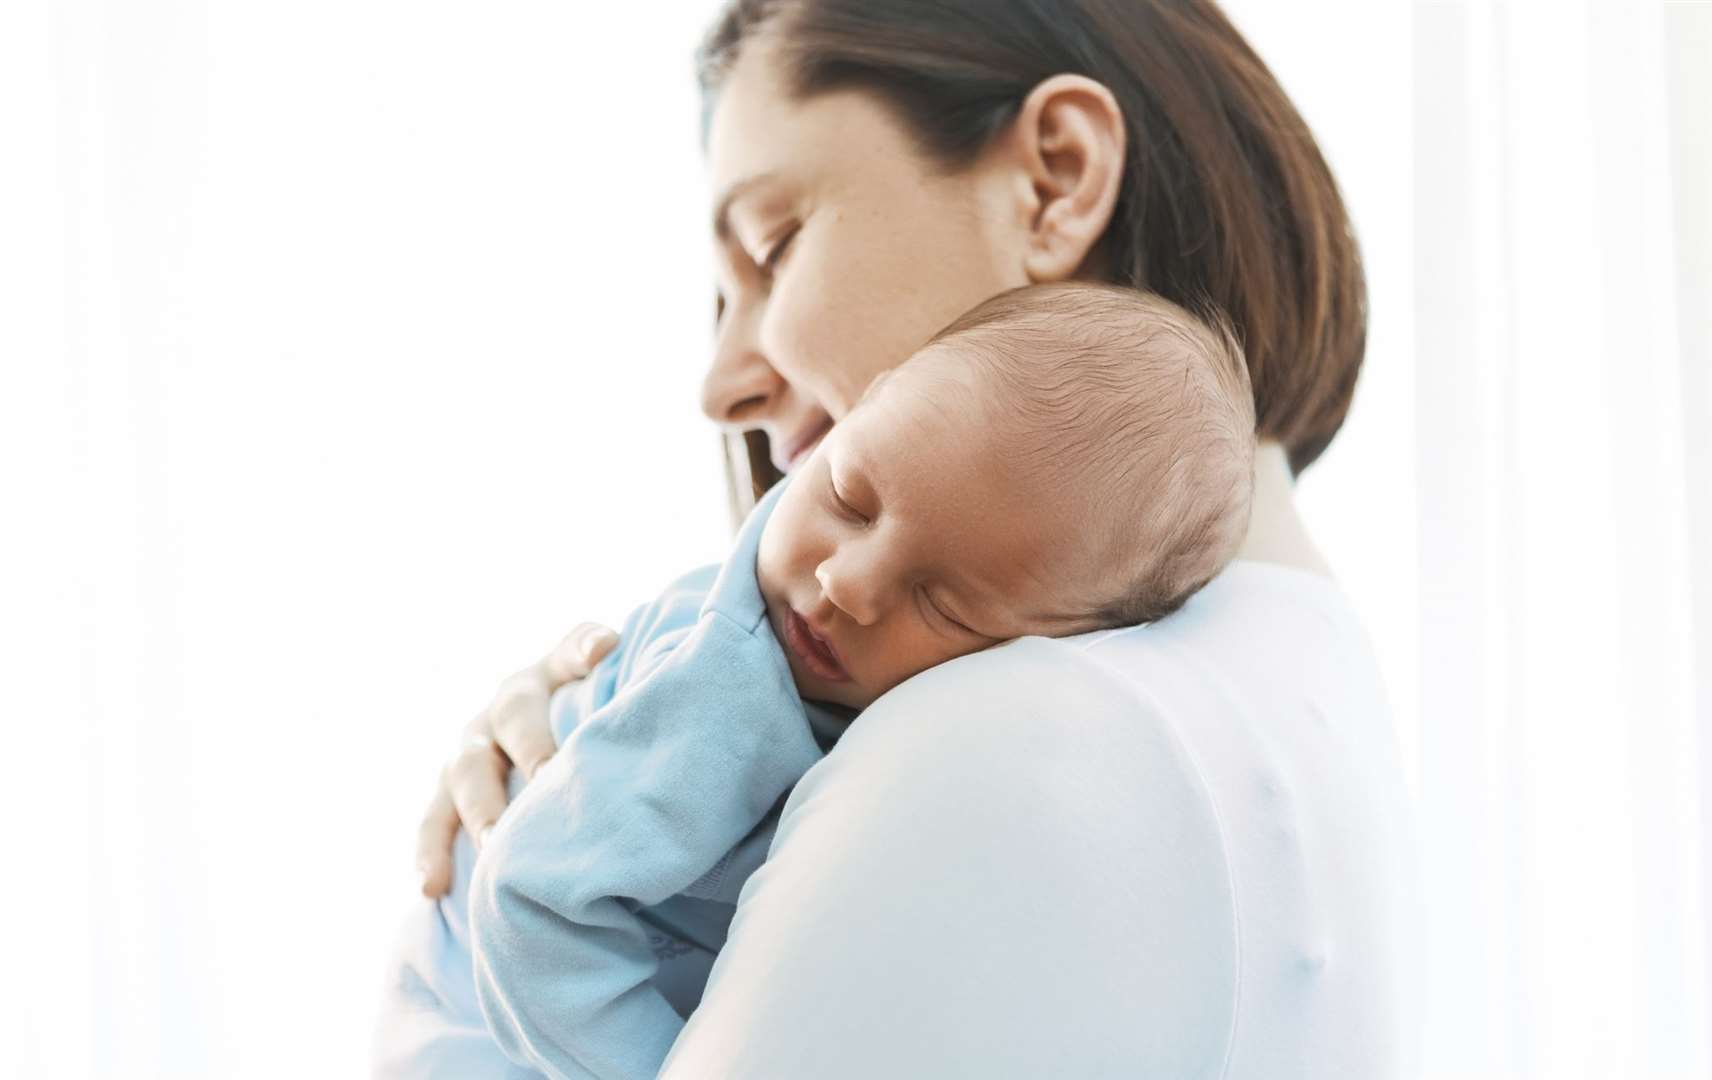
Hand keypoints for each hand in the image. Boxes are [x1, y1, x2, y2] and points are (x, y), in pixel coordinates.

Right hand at [415, 622, 618, 896]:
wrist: (544, 750)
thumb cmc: (588, 723)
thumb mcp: (598, 688)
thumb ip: (599, 664)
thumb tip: (606, 644)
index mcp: (546, 678)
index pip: (565, 656)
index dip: (580, 653)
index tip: (603, 654)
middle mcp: (502, 710)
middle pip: (511, 718)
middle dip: (531, 749)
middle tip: (550, 779)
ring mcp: (470, 751)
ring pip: (466, 774)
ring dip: (482, 810)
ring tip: (494, 847)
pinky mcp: (448, 794)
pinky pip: (434, 821)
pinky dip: (431, 852)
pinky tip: (431, 888)